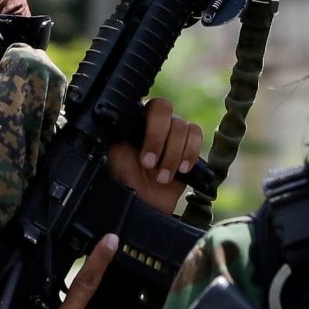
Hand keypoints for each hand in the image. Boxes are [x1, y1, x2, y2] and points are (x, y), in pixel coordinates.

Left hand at [105, 98, 206, 212]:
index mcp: (134, 121)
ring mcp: (173, 133)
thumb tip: (116, 119)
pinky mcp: (189, 147)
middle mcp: (155, 123)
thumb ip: (115, 134)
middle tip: (149, 165)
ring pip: (182, 126)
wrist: (142, 203)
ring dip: (173, 154)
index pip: (144, 105)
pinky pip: (195, 135)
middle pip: (164, 108)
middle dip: (158, 139)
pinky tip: (181, 169)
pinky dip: (190, 153)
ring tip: (162, 177)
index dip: (150, 129)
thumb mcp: (112, 155)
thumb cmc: (123, 180)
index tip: (145, 157)